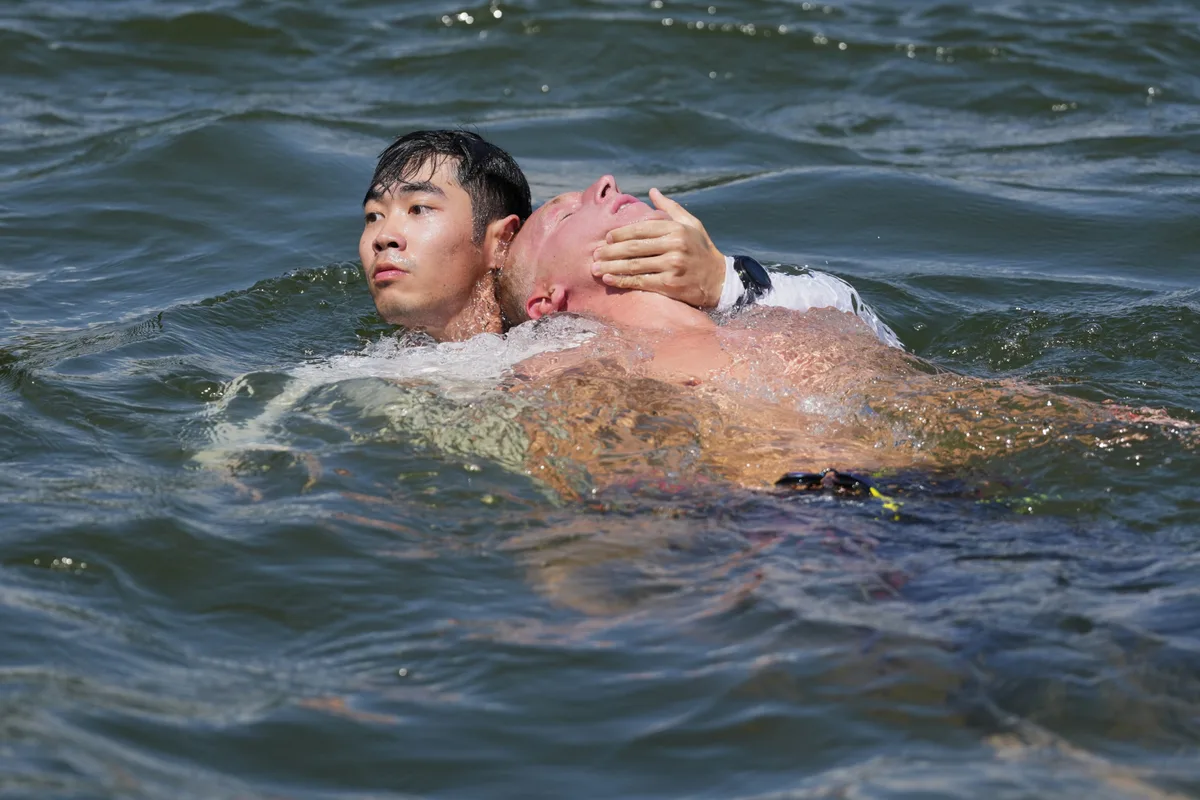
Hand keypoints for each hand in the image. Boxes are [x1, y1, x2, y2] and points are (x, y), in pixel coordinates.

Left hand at [591, 188, 725, 308]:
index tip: (606, 237)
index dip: (620, 233)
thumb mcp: (691, 224)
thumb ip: (670, 208)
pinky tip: (609, 280)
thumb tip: (652, 191)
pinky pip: (640, 282)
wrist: (718, 279)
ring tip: (595, 268)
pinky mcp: (670, 284)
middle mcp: (674, 245)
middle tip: (595, 254)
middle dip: (610, 251)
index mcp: (676, 229)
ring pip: (634, 265)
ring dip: (611, 267)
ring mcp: (672, 265)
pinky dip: (622, 281)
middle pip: (634, 247)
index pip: (641, 229)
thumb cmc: (701, 249)